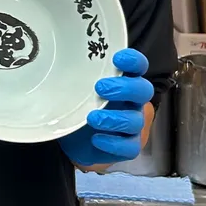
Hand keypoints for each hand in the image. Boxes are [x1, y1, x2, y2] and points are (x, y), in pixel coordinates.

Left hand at [58, 48, 153, 167]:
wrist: (75, 143)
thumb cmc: (81, 109)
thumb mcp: (77, 91)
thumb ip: (79, 78)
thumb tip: (62, 64)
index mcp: (125, 83)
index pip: (138, 67)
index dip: (134, 61)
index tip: (117, 59)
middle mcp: (133, 102)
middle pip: (143, 90)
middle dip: (124, 88)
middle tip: (100, 88)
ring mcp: (134, 126)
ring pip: (136, 120)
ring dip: (114, 118)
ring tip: (92, 118)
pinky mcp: (129, 147)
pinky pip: (130, 147)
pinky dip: (113, 143)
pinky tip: (96, 139)